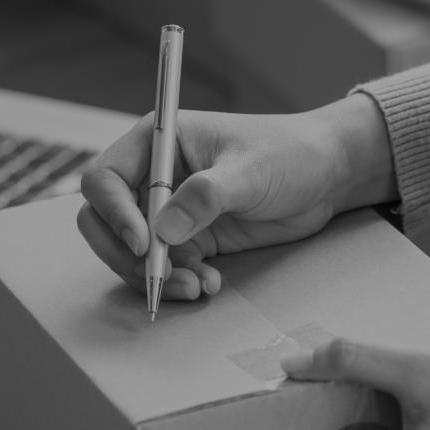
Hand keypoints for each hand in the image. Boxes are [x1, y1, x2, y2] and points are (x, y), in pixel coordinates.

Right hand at [77, 96, 396, 299]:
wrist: (325, 175)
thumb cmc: (288, 153)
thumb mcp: (249, 171)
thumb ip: (205, 197)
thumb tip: (163, 231)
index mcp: (156, 142)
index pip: (105, 179)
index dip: (114, 213)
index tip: (144, 243)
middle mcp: (153, 176)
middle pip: (103, 221)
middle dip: (125, 255)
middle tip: (159, 277)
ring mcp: (168, 210)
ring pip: (131, 253)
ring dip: (155, 276)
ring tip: (196, 287)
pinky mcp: (189, 239)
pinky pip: (164, 268)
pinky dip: (178, 282)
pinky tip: (210, 284)